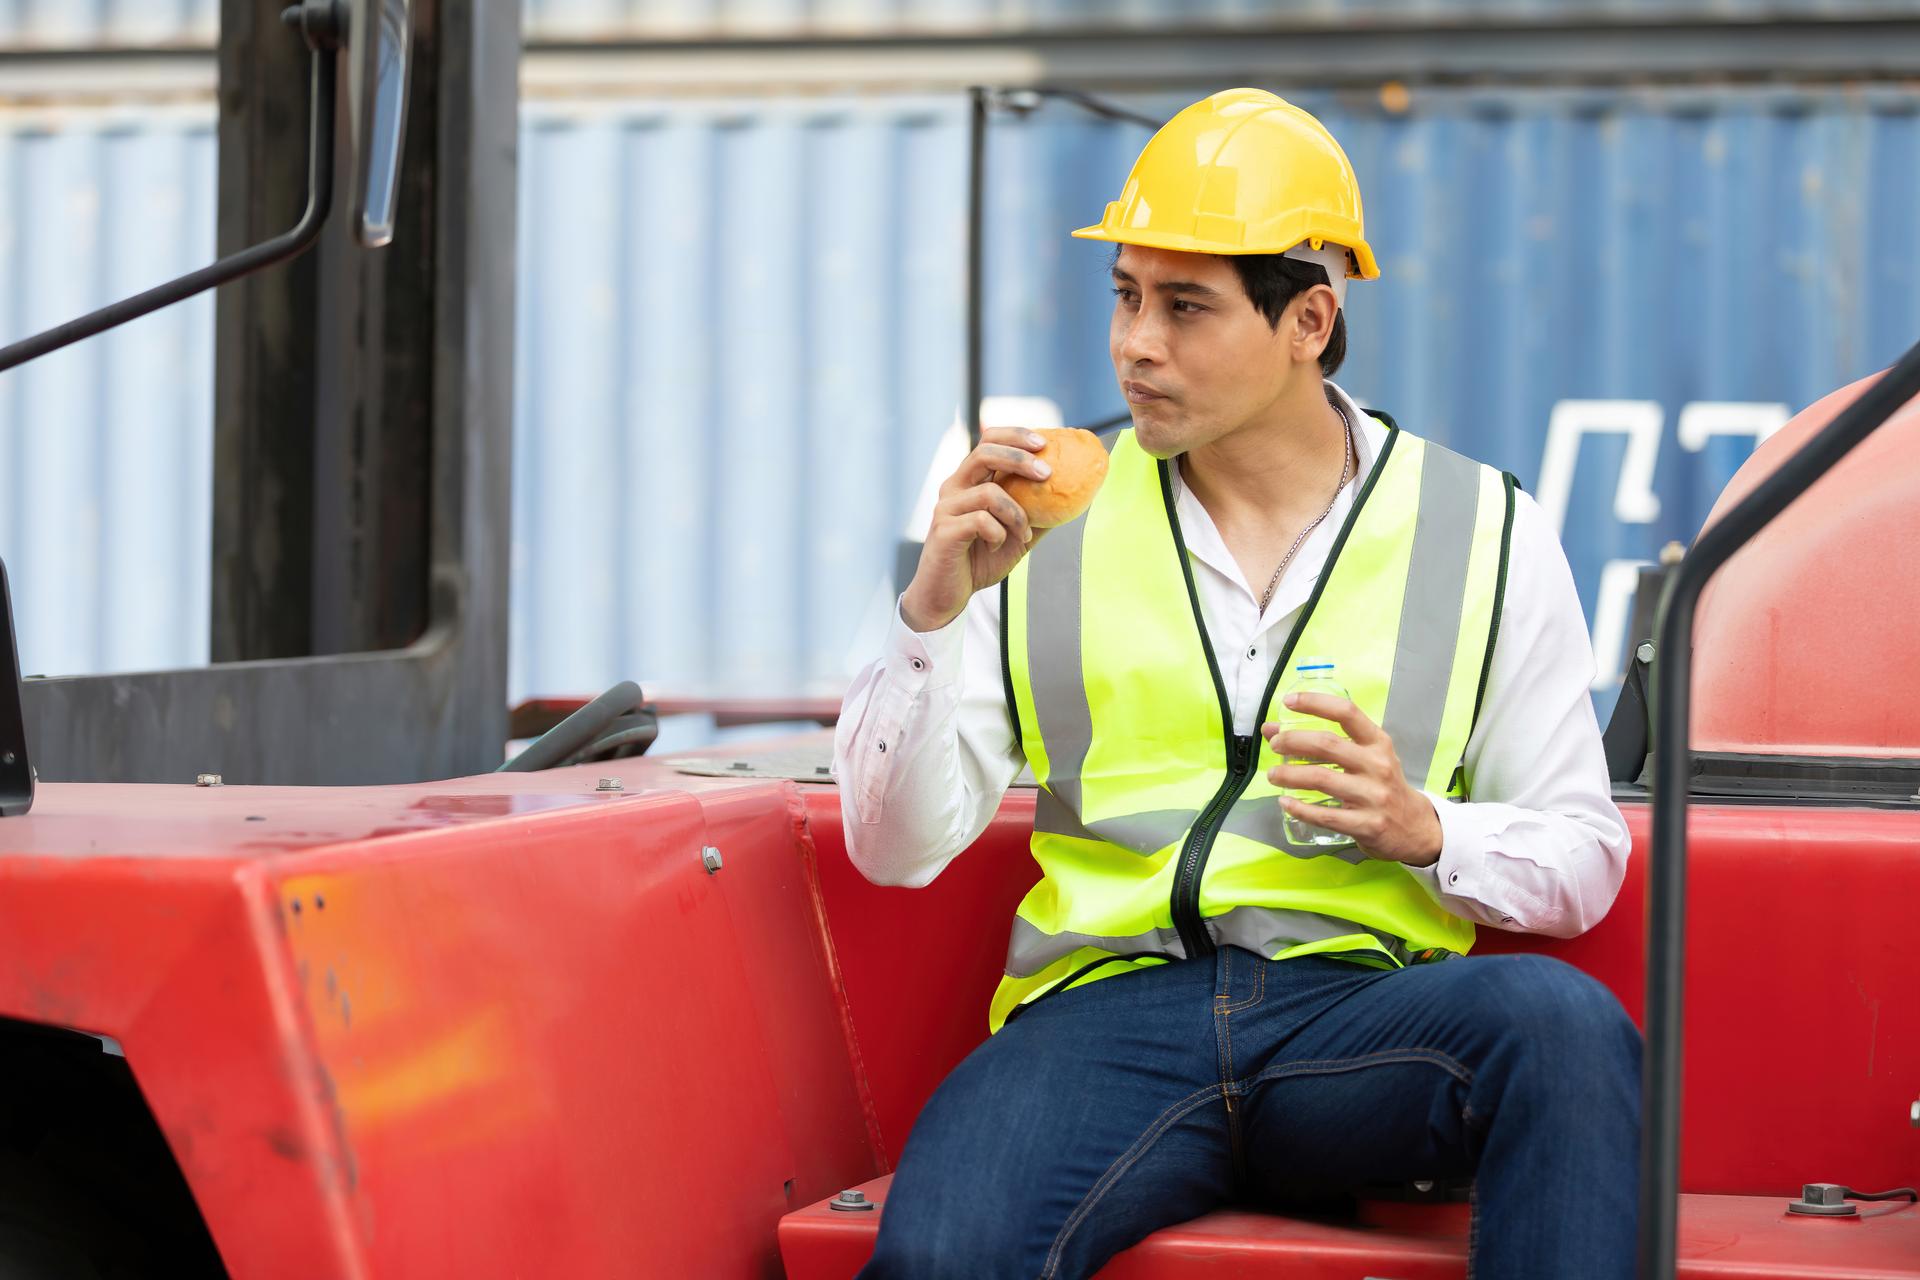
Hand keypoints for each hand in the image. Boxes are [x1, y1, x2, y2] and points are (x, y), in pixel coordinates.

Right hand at [900, 428, 1053, 631]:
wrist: (948, 594)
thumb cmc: (980, 561)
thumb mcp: (1017, 535)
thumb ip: (1038, 515)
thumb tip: (1073, 499)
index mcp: (969, 481)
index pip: (988, 441)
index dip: (1016, 436)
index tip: (1044, 443)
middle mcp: (954, 487)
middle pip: (985, 453)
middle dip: (1020, 458)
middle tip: (1047, 473)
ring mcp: (946, 507)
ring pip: (990, 493)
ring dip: (1018, 515)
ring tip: (1024, 534)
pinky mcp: (944, 530)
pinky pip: (982, 521)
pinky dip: (1000, 535)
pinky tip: (998, 546)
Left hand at [1261, 693, 1442, 866]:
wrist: (1415, 827)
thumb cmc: (1382, 785)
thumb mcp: (1365, 758)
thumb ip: (1326, 742)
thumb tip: (1272, 730)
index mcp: (1378, 743)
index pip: (1346, 713)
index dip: (1315, 703)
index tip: (1289, 700)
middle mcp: (1378, 765)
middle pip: (1328, 745)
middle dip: (1293, 741)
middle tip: (1275, 745)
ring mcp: (1374, 796)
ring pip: (1322, 779)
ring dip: (1290, 775)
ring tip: (1273, 774)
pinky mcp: (1367, 824)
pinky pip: (1325, 815)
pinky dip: (1300, 808)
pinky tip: (1286, 802)